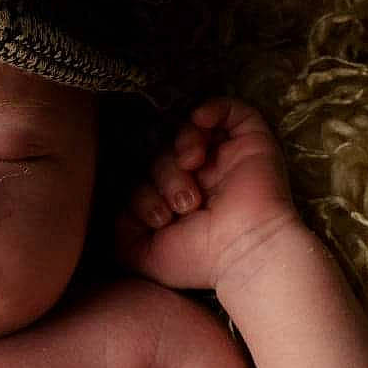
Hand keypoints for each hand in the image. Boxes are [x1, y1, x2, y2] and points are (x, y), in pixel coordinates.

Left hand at [115, 98, 300, 291]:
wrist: (243, 254)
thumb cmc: (198, 259)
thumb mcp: (143, 254)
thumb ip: (120, 230)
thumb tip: (116, 207)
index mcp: (176, 200)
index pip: (144, 177)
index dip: (143, 193)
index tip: (159, 219)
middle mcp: (200, 177)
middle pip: (161, 154)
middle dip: (164, 176)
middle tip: (182, 206)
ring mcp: (224, 158)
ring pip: (186, 131)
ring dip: (180, 146)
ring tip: (192, 168)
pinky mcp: (250, 142)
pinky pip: (229, 108)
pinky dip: (210, 108)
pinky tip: (199, 122)